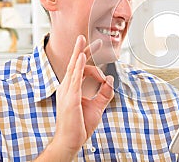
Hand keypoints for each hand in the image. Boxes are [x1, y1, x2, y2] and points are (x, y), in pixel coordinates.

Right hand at [42, 35, 113, 159]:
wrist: (70, 140)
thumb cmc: (80, 125)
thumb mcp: (98, 106)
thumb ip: (105, 93)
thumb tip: (111, 79)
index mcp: (72, 88)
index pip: (81, 69)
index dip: (92, 62)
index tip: (102, 61)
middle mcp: (68, 87)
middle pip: (76, 63)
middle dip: (83, 49)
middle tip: (93, 38)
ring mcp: (67, 91)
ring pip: (74, 67)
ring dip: (79, 52)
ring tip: (82, 40)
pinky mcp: (71, 97)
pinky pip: (74, 79)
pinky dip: (79, 66)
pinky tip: (82, 57)